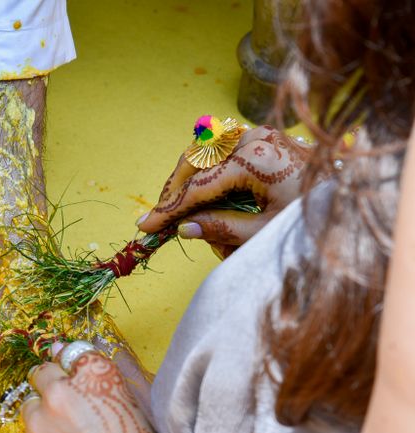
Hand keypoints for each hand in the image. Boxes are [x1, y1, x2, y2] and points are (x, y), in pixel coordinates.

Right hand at [138, 126, 308, 257]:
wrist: (353, 197)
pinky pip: (222, 149)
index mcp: (254, 159)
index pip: (197, 188)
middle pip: (194, 161)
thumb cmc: (314, 216)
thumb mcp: (265, 232)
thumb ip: (222, 228)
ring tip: (184, 209)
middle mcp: (254, 138)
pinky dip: (209, 170)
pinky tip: (207, 194)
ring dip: (191, 179)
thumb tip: (185, 228)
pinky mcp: (264, 137)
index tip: (145, 226)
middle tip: (161, 219)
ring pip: (204, 151)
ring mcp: (259, 133)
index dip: (168, 210)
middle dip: (175, 191)